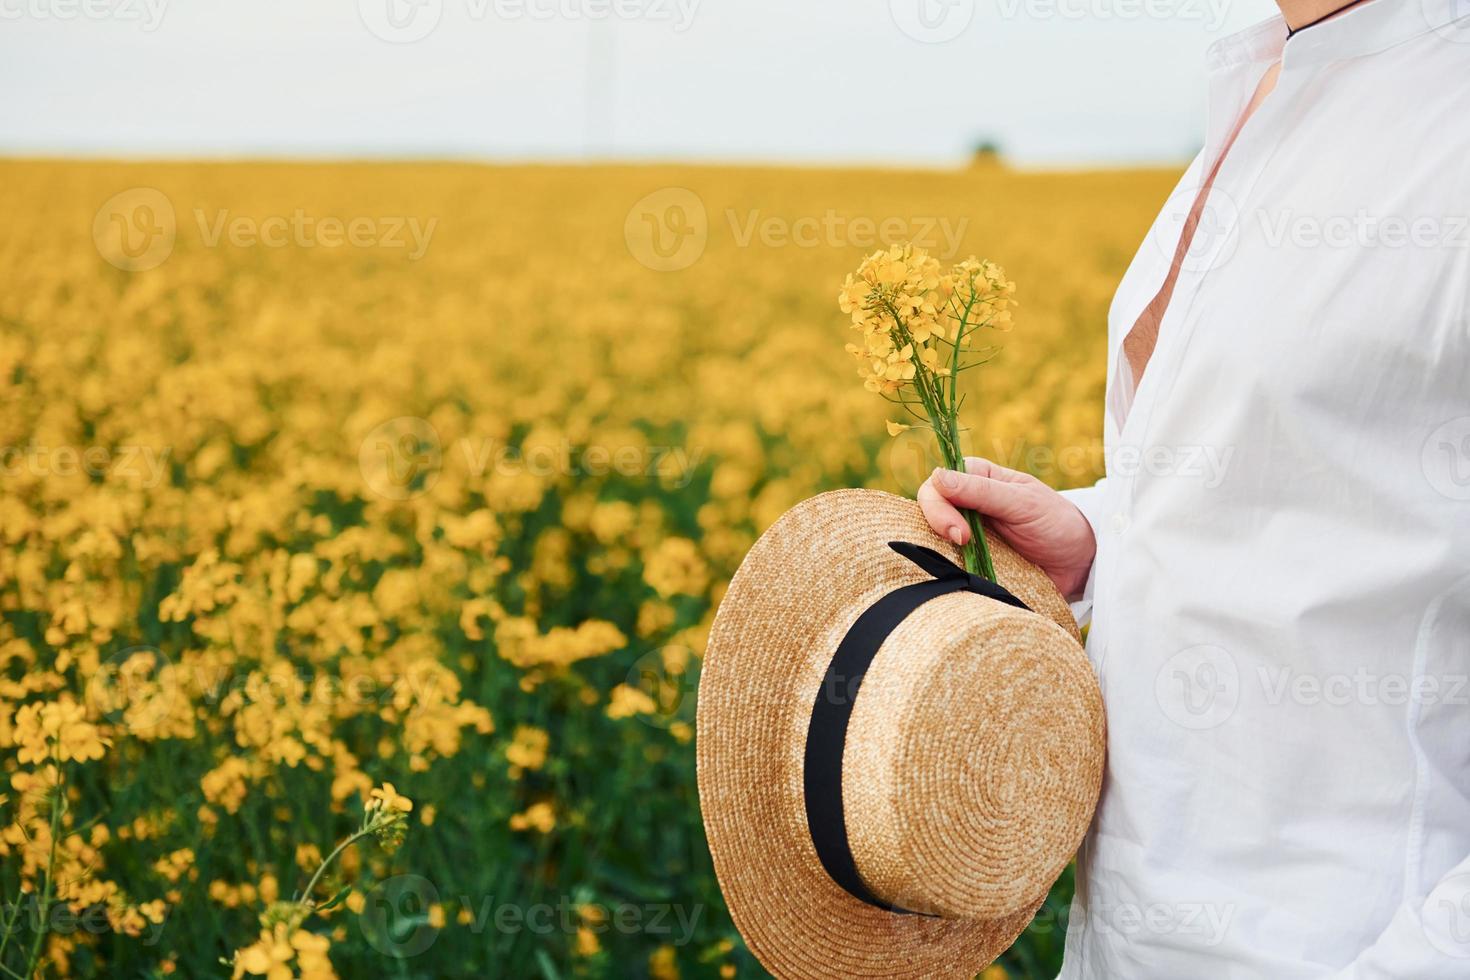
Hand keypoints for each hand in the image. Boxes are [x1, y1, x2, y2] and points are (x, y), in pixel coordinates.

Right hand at [917, 457, 1096, 599]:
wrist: (1079, 563)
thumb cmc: (1056, 522)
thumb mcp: (1022, 502)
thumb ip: (981, 491)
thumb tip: (937, 478)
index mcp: (976, 479)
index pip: (937, 485)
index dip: (939, 507)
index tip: (960, 532)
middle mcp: (965, 504)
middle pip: (927, 511)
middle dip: (937, 527)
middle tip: (962, 543)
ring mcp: (966, 533)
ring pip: (932, 539)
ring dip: (940, 551)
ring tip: (963, 563)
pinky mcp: (970, 560)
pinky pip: (948, 564)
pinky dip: (950, 570)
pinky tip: (960, 576)